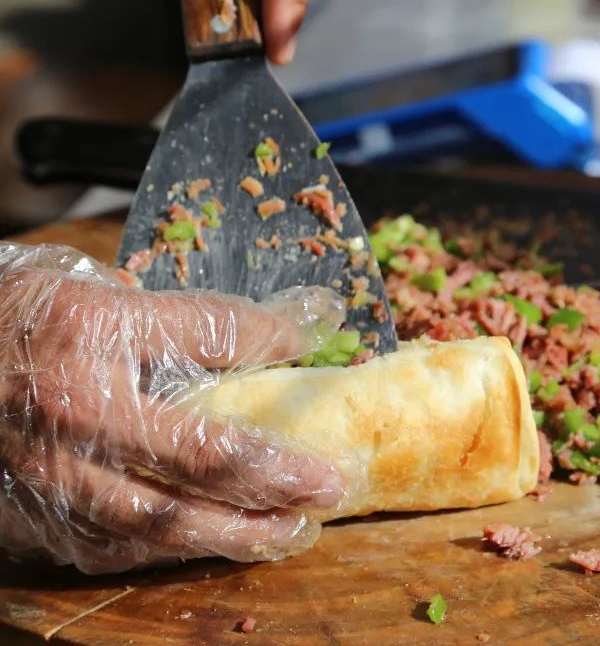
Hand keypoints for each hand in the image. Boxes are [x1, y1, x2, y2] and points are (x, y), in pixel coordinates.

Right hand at [0, 242, 345, 573]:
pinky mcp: (26, 514)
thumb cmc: (10, 316)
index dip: (271, 336)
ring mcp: (47, 470)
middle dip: (273, 475)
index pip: (209, 332)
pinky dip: (169, 550)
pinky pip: (109, 546)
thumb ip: (171, 313)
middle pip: (197, 453)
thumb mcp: (87, 288)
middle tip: (328, 486)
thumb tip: (260, 330)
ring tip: (290, 534)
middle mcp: (72, 407)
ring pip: (157, 520)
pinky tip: (212, 545)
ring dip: (234, 532)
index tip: (313, 341)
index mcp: (90, 330)